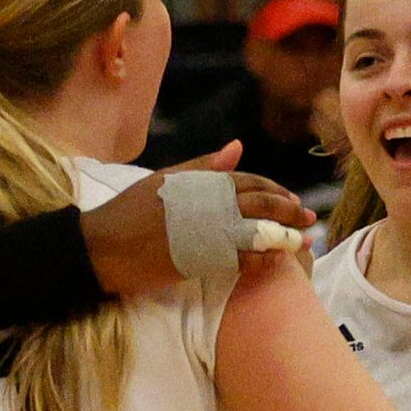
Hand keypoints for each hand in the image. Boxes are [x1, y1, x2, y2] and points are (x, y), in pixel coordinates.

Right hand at [81, 167, 316, 295]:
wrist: (102, 245)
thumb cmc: (130, 211)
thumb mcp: (166, 179)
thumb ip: (204, 165)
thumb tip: (237, 147)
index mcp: (201, 181)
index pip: (251, 181)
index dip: (276, 191)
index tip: (291, 200)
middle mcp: (208, 203)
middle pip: (262, 205)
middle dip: (289, 212)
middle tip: (308, 220)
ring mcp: (206, 232)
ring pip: (258, 232)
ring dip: (284, 237)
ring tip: (302, 242)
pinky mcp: (200, 259)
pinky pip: (241, 259)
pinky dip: (262, 260)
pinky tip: (275, 262)